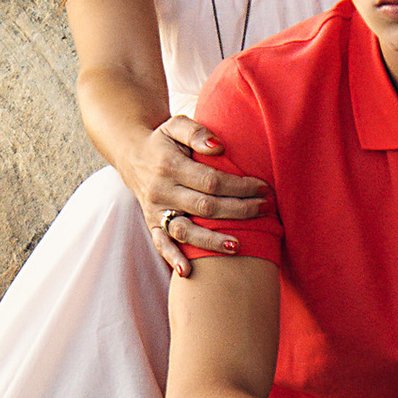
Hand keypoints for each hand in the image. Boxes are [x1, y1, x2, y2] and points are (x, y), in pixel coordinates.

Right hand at [129, 116, 269, 277]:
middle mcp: (162, 191)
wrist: (132, 155)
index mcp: (170, 166)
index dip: (240, 186)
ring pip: (186, 230)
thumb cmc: (164, 141)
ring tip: (238, 245)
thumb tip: (218, 147)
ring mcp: (156, 211)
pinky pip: (161, 244)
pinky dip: (173, 258)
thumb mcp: (176, 126)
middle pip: (205, 207)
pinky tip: (188, 271)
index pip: (211, 181)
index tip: (263, 188)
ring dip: (212, 240)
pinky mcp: (152, 224)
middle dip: (239, 210)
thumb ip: (196, 132)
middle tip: (265, 209)